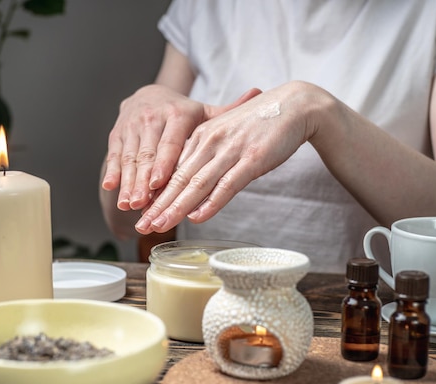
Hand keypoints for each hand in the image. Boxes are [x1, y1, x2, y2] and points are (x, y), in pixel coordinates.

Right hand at [102, 84, 260, 211]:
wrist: (148, 95)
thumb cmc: (182, 113)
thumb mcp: (204, 112)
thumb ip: (229, 110)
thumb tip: (259, 92)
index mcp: (176, 115)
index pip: (170, 143)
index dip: (163, 164)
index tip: (159, 184)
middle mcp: (151, 118)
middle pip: (147, 154)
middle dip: (142, 181)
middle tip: (142, 204)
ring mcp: (131, 126)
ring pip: (129, 157)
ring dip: (127, 182)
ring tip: (129, 204)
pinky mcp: (116, 134)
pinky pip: (113, 155)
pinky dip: (112, 172)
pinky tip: (110, 188)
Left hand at [134, 82, 320, 233]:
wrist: (293, 105)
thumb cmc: (259, 123)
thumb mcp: (226, 135)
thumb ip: (208, 155)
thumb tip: (193, 183)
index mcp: (202, 136)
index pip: (172, 169)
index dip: (156, 193)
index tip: (143, 212)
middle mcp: (210, 142)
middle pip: (178, 179)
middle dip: (158, 205)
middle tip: (141, 225)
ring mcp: (230, 151)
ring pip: (197, 183)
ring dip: (176, 208)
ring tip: (159, 226)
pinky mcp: (252, 159)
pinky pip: (227, 184)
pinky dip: (211, 203)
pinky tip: (197, 217)